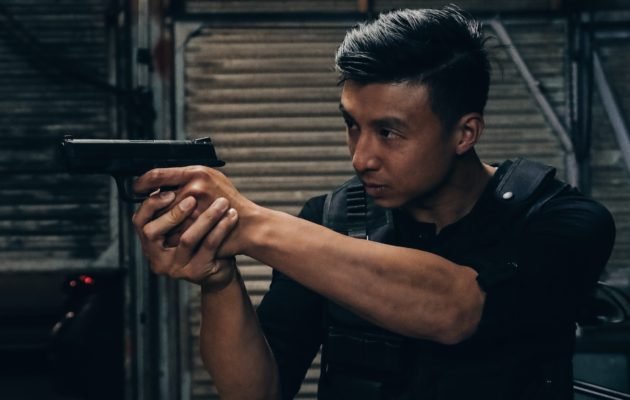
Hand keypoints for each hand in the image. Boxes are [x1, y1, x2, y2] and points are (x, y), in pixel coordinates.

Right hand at [132, 190, 239, 289]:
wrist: (219, 270)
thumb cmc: (199, 241)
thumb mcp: (182, 225)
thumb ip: (172, 206)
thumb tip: (166, 174)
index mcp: (150, 243)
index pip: (139, 221)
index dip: (150, 205)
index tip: (168, 191)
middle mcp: (157, 258)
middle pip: (153, 232)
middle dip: (174, 213)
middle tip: (192, 198)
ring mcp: (176, 267)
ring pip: (186, 239)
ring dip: (205, 217)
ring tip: (221, 203)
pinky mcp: (196, 272)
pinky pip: (208, 246)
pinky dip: (220, 228)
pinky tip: (231, 216)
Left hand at [133, 166, 254, 251]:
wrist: (248, 225)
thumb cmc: (231, 201)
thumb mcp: (211, 179)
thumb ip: (187, 178)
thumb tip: (158, 182)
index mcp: (197, 173)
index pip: (158, 174)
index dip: (143, 182)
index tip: (137, 187)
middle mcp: (194, 189)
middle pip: (157, 199)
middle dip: (153, 205)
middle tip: (152, 208)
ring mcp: (194, 211)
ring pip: (162, 218)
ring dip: (161, 222)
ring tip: (166, 223)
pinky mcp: (195, 230)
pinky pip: (172, 234)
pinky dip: (171, 236)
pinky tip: (176, 234)